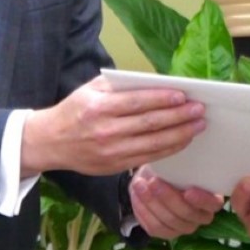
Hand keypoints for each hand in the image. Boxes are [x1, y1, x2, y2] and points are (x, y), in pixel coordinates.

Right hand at [21, 76, 205, 177]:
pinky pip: (147, 158)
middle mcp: (105, 131)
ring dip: (179, 135)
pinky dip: (168, 150)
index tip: (184, 95)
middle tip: (200, 110)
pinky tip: (182, 141)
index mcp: (99, 107)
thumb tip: (154, 82)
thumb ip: (119, 85)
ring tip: (198, 125)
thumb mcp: (91, 89)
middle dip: (179, 117)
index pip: (138, 103)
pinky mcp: (114, 167)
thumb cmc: (74, 110)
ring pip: (152, 144)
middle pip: (150, 124)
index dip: (163, 99)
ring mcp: (111, 152)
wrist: (50, 142)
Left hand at [129, 166, 222, 238]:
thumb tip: (185, 145)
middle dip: (168, 198)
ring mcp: (183, 227)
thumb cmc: (174, 166)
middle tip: (153, 181)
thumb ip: (187, 160)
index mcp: (212, 199)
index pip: (213, 204)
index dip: (202, 200)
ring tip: (139, 185)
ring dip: (152, 203)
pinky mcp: (166, 232)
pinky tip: (136, 196)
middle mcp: (200, 217)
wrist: (157, 176)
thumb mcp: (182, 160)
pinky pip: (154, 227)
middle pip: (186, 214)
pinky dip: (143, 211)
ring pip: (168, 221)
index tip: (188, 191)